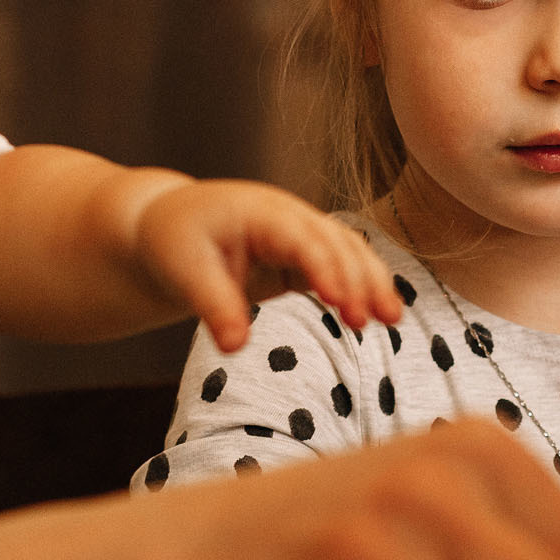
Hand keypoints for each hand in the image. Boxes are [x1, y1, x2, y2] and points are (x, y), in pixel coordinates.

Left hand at [134, 180, 402, 352]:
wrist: (169, 228)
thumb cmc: (174, 243)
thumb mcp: (185, 272)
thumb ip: (213, 306)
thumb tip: (235, 347)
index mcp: (257, 212)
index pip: (299, 238)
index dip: (322, 266)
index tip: (337, 300)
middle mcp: (288, 216)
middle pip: (335, 242)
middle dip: (357, 279)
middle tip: (372, 321)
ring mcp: (300, 232)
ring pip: (349, 250)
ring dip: (372, 281)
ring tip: (390, 319)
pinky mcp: (303, 254)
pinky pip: (342, 265)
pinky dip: (362, 286)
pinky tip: (378, 315)